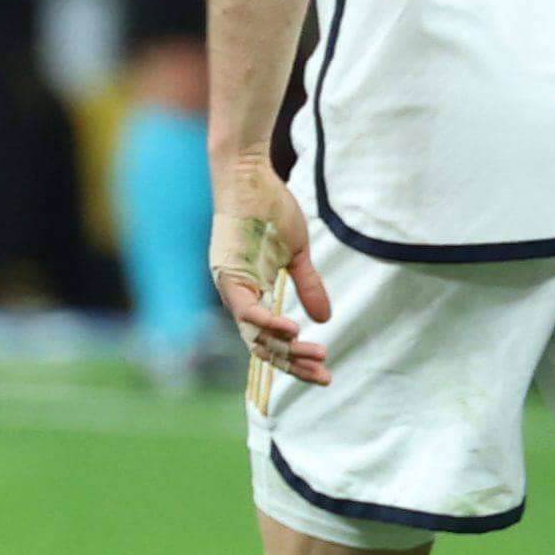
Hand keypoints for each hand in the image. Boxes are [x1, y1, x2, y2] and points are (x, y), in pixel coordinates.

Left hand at [211, 160, 332, 386]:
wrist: (249, 177)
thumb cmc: (270, 211)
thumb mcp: (297, 255)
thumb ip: (308, 287)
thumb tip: (325, 320)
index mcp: (251, 294)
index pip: (271, 340)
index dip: (296, 359)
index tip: (324, 371)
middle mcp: (236, 297)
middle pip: (262, 347)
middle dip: (294, 365)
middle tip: (325, 377)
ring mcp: (230, 287)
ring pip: (254, 335)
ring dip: (286, 350)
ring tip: (316, 357)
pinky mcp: (229, 274)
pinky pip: (246, 309)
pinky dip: (268, 323)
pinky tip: (293, 331)